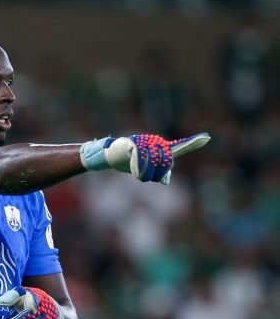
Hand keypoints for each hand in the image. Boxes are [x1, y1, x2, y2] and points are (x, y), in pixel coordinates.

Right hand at [80, 132, 210, 184]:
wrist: (110, 155)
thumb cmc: (129, 162)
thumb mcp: (146, 170)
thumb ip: (159, 174)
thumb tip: (165, 181)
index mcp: (161, 149)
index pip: (180, 148)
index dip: (193, 143)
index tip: (207, 138)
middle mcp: (156, 143)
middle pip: (165, 165)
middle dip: (154, 176)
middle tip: (142, 176)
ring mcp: (146, 142)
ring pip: (153, 165)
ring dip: (144, 175)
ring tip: (136, 173)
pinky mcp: (134, 144)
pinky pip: (140, 162)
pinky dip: (136, 170)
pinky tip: (132, 170)